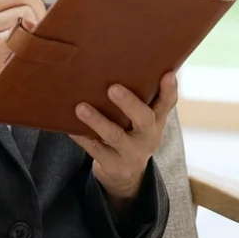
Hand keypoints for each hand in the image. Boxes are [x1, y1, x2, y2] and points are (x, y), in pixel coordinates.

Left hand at [70, 71, 177, 204]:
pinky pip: (95, 149)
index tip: (168, 74)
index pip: (167, 103)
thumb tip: (129, 62)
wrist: (126, 175)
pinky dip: (81, 137)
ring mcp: (131, 154)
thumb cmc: (131, 133)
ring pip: (114, 136)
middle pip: (143, 119)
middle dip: (129, 103)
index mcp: (156, 121)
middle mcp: (148, 137)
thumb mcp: (143, 120)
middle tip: (113, 88)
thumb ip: (142, 97)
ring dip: (97, 121)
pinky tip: (69, 127)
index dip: (169, 89)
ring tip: (80, 107)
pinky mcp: (113, 165)